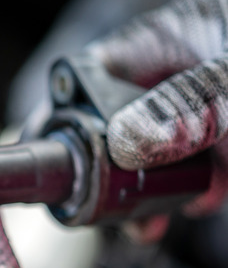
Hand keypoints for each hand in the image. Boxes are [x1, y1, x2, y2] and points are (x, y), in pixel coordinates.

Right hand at [86, 0, 227, 221]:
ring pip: (146, 159)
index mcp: (153, 46)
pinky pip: (187, 172)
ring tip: (151, 221)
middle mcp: (163, 80)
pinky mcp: (217, 143)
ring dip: (146, 194)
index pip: (82, 81)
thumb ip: (190, 103)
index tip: (57, 162)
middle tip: (112, 208)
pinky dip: (187, 194)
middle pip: (109, 129)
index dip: (65, 120)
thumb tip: (130, 142)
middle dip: (108, 173)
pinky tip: (198, 203)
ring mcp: (192, 115)